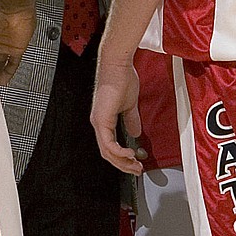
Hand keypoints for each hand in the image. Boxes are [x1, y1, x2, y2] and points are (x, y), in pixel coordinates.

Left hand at [90, 58, 143, 173]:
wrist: (117, 65)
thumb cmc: (122, 78)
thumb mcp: (129, 105)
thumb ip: (131, 120)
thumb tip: (135, 133)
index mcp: (103, 120)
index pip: (110, 147)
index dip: (122, 158)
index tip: (135, 163)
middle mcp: (98, 123)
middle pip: (107, 154)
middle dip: (123, 165)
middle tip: (136, 170)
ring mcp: (99, 122)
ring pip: (107, 152)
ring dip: (122, 162)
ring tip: (135, 165)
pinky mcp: (101, 119)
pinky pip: (108, 144)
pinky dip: (119, 153)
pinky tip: (130, 154)